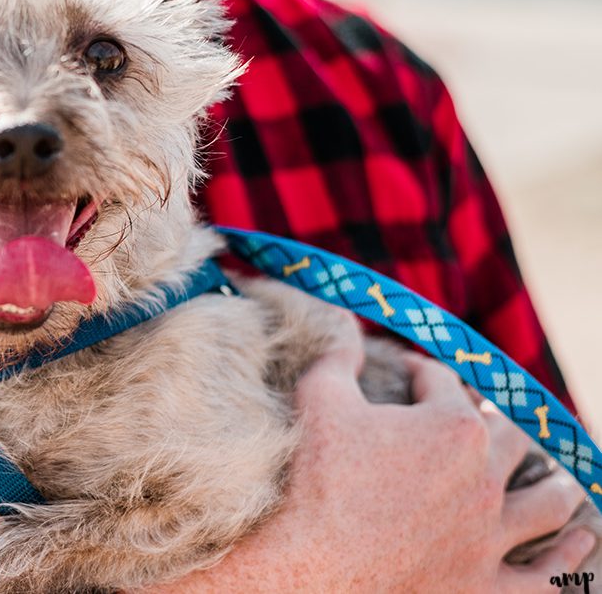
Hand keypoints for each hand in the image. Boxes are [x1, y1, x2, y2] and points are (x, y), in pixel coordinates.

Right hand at [142, 315, 594, 592]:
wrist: (310, 565)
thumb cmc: (313, 478)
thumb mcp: (319, 398)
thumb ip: (338, 354)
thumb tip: (345, 318)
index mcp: (451, 427)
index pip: (446, 384)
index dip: (425, 373)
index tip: (411, 372)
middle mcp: (484, 479)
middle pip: (509, 440)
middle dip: (498, 424)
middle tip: (485, 422)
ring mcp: (491, 537)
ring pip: (547, 508)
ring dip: (557, 492)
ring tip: (563, 486)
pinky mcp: (486, 586)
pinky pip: (544, 578)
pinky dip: (565, 563)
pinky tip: (578, 548)